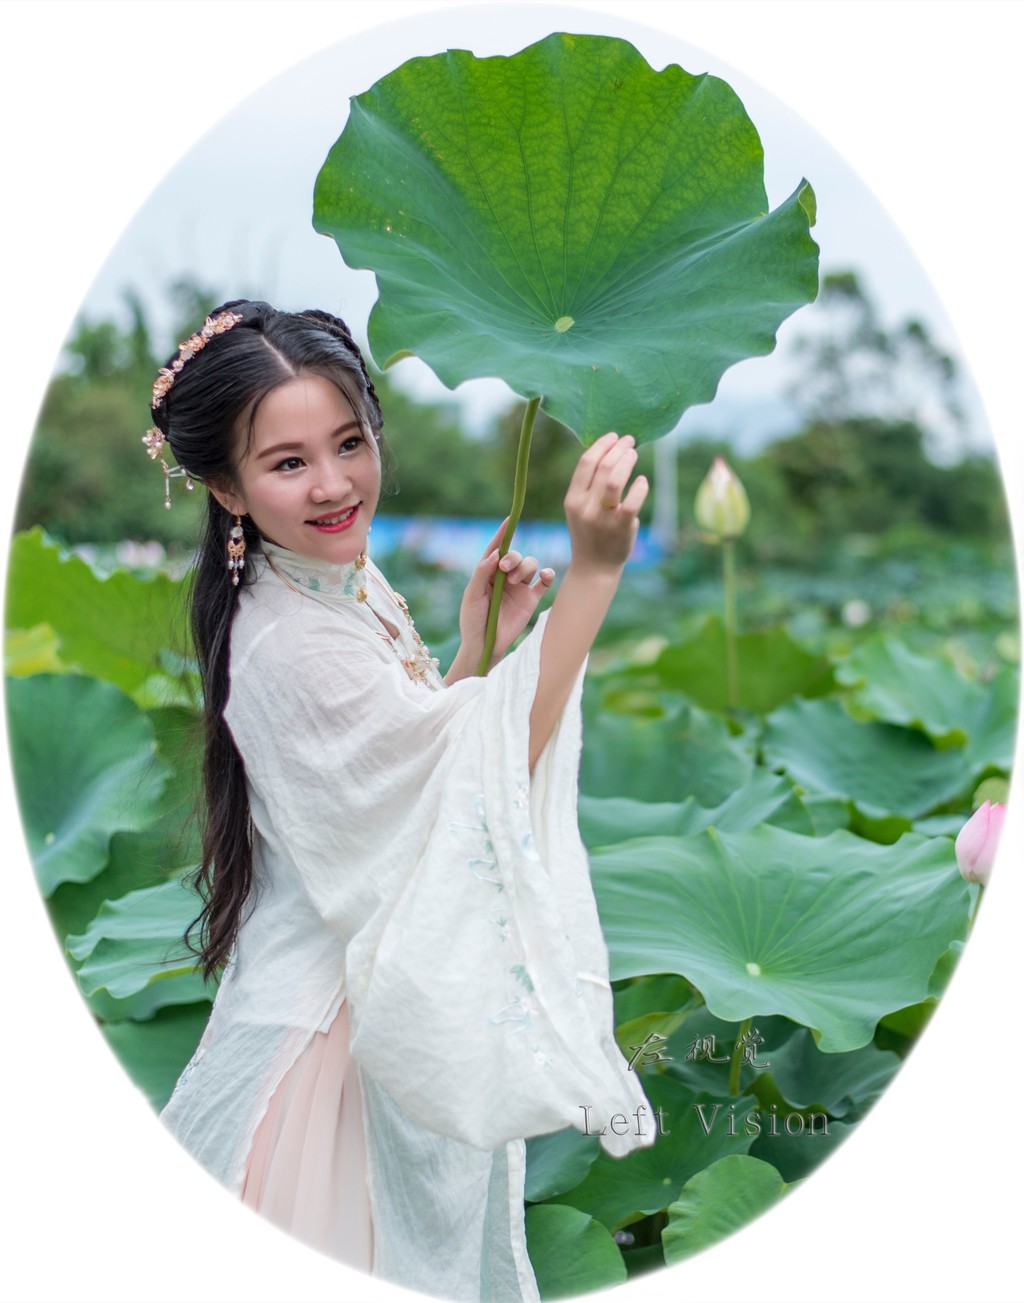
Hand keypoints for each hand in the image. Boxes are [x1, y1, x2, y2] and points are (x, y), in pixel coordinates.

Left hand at [451, 519, 554, 676]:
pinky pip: (544, 583)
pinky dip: (548, 575)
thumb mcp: (472, 595)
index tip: (508, 521)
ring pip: (530, 565)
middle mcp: (504, 577)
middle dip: (512, 557)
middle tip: (504, 569)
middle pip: (515, 556)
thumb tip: (495, 554)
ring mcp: (519, 588)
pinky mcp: (531, 600)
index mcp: (487, 573)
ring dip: (525, 567)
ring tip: (514, 581)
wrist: (485, 645)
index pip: (495, 550)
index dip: (501, 535)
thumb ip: (481, 573)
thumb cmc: (473, 620)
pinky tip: (546, 575)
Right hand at [563, 433, 648, 575]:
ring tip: (634, 454)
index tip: (614, 436)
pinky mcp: (620, 527)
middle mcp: (585, 507)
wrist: (594, 566)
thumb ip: (589, 485)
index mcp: (572, 499)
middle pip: (602, 467)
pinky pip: (632, 502)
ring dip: (627, 461)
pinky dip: (639, 487)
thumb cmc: (591, 532)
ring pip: (615, 480)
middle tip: (630, 441)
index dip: (602, 445)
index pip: (585, 463)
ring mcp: (602, 518)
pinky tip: (642, 480)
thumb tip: (610, 451)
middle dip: (618, 449)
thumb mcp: (580, 509)